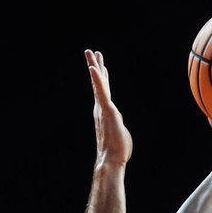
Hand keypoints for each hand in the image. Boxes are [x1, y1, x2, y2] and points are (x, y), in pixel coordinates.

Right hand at [86, 49, 130, 167]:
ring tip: (91, 53)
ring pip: (98, 83)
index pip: (103, 91)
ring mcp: (103, 108)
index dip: (100, 77)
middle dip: (95, 66)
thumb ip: (118, 125)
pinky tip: (93, 68)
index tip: (98, 65)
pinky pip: (101, 91)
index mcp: (105, 112)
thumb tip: (117, 124)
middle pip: (98, 83)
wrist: (110, 160)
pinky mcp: (107, 110)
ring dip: (94, 66)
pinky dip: (97, 79)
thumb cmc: (117, 151)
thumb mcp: (120, 133)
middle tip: (91, 52)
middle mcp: (101, 108)